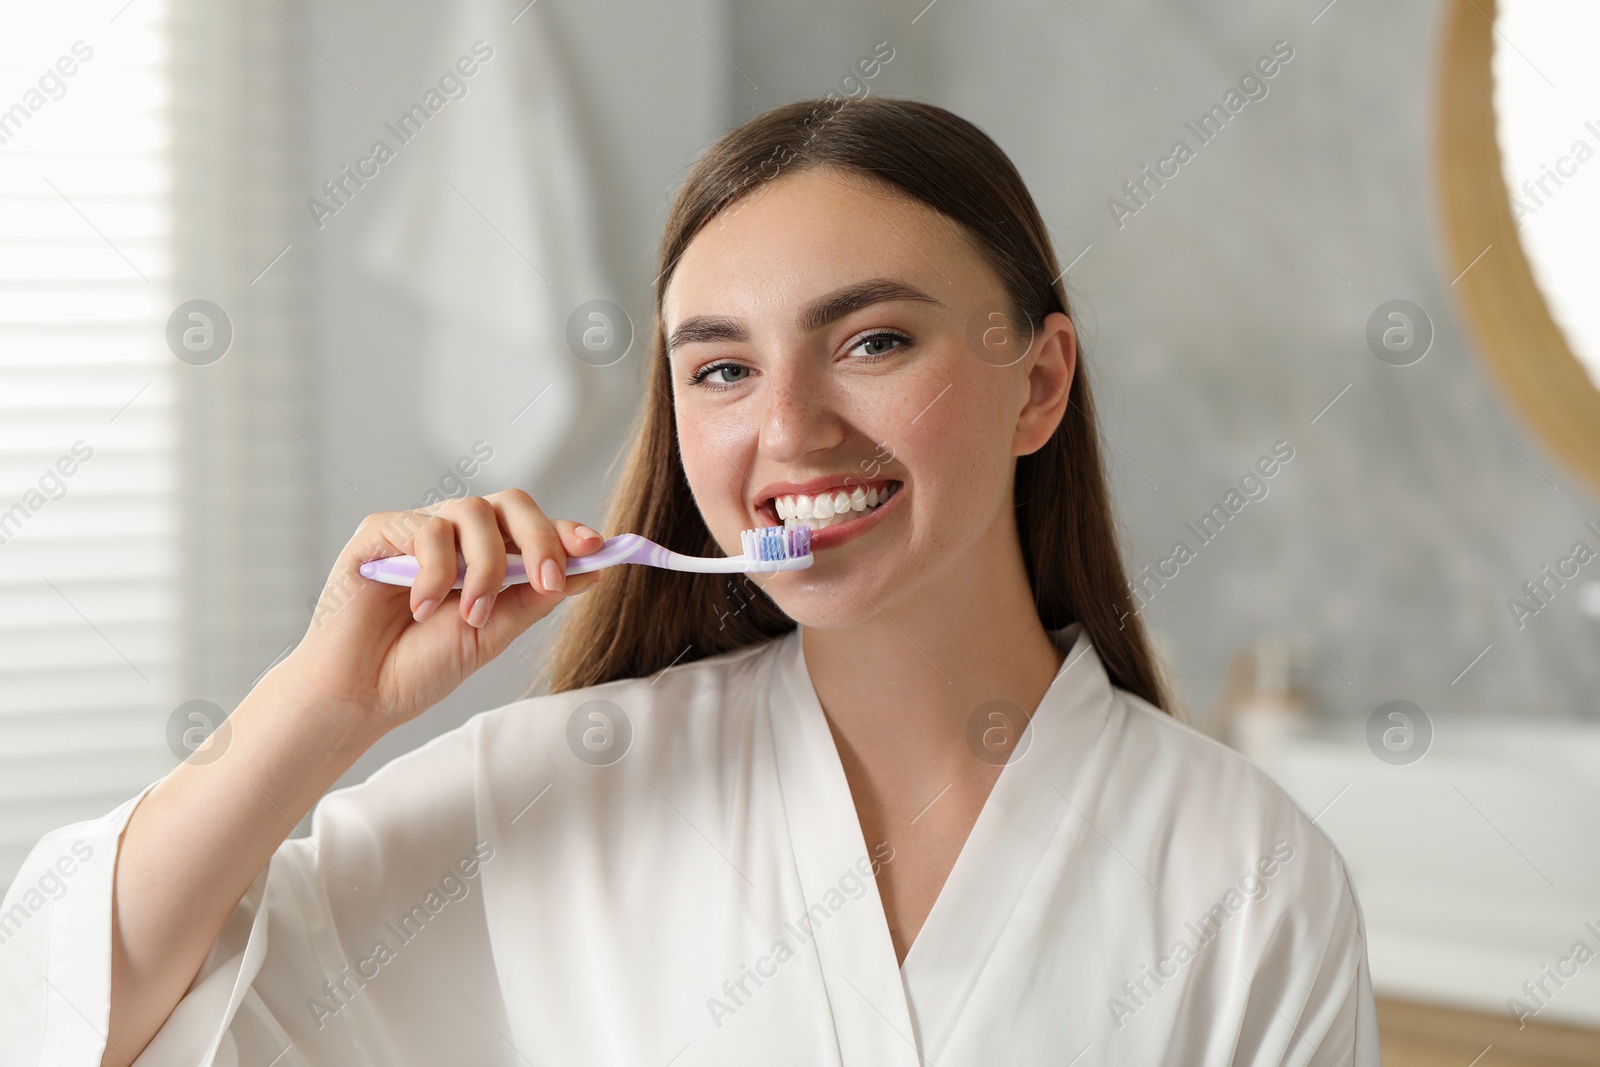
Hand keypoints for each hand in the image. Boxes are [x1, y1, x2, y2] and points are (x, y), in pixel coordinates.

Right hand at [278, 490, 604, 736]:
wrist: (360, 696)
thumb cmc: (419, 667)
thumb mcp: (492, 633)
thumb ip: (534, 598)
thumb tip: (593, 570)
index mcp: (488, 557)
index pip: (534, 528)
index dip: (567, 532)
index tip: (598, 548)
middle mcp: (457, 537)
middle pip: (511, 503)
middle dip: (540, 539)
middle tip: (549, 582)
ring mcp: (418, 530)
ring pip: (472, 512)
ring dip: (484, 567)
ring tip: (469, 615)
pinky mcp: (380, 533)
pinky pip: (425, 529)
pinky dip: (434, 572)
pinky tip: (420, 608)